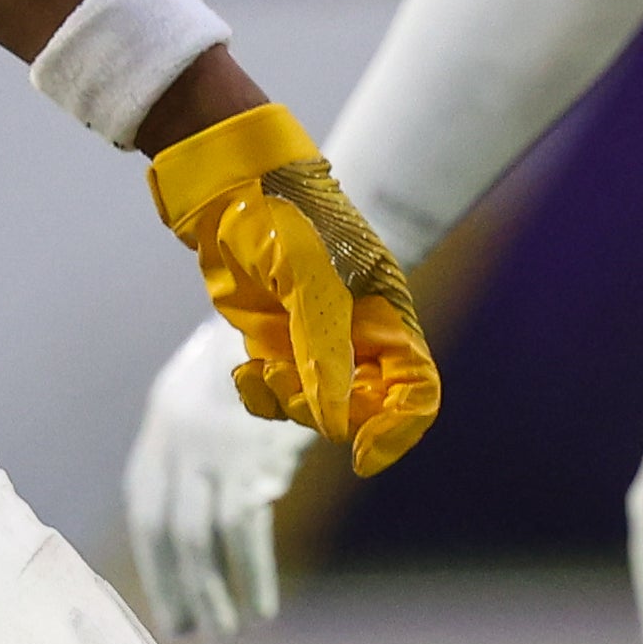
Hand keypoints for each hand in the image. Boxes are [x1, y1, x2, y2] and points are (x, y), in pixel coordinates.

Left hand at [127, 317, 313, 636]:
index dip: (152, 559)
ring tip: (226, 629)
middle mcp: (180, 435)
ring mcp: (215, 445)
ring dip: (214, 592)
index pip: (144, 506)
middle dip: (177, 586)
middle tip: (189, 629)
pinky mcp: (254, 453)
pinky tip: (262, 607)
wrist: (300, 307)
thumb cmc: (259, 359)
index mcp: (164, 422)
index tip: (164, 599)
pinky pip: (246, 530)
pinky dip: (254, 576)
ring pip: (201, 538)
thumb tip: (201, 528)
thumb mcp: (209, 398)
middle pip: (168, 529)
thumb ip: (195, 453)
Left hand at [150, 103, 439, 474]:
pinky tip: (244, 374)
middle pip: (364, 410)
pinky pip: (279, 395)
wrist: (226, 186)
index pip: (416, 389)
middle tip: (284, 381)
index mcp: (386, 313)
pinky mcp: (276, 342)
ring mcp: (315, 341)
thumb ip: (325, 351)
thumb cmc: (283, 214)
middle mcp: (358, 334)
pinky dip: (262, 395)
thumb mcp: (309, 279)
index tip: (361, 457)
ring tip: (259, 370)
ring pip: (318, 408)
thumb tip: (337, 425)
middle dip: (326, 412)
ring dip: (288, 402)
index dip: (399, 430)